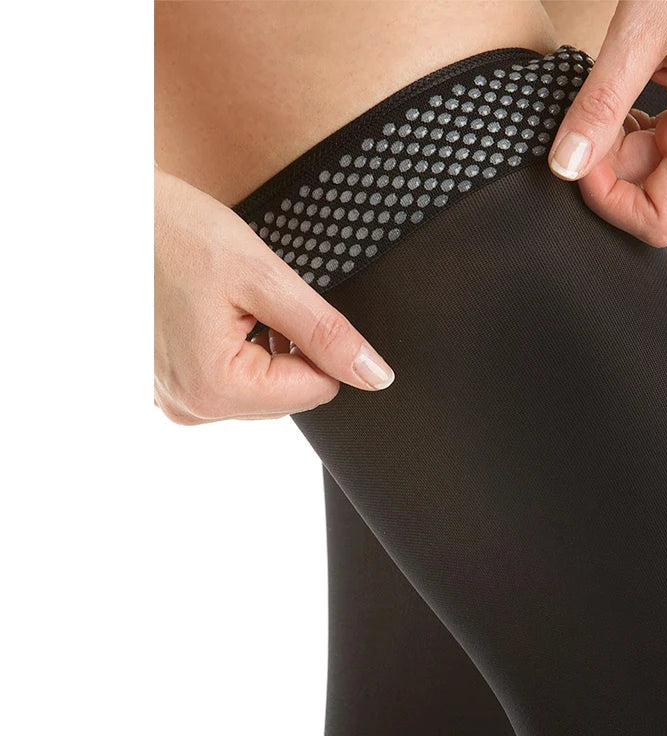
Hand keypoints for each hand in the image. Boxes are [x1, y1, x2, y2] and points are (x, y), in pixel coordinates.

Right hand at [154, 165, 394, 424]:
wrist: (105, 209)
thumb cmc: (171, 230)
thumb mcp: (265, 277)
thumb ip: (326, 333)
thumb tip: (376, 378)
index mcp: (215, 391)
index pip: (318, 390)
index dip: (316, 343)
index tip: (280, 302)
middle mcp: (191, 409)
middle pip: (290, 393)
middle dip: (285, 345)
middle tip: (248, 299)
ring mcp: (175, 400)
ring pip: (263, 388)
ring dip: (261, 346)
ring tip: (224, 302)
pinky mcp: (168, 387)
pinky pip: (229, 379)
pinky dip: (235, 348)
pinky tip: (210, 312)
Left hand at [547, 0, 666, 245]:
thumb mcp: (639, 31)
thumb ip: (598, 106)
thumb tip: (564, 168)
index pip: (658, 219)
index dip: (609, 201)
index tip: (582, 158)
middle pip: (656, 192)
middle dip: (612, 163)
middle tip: (592, 108)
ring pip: (663, 168)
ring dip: (626, 142)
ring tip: (618, 85)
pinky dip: (645, 127)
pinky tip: (638, 85)